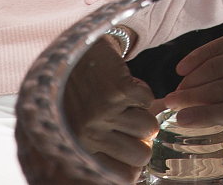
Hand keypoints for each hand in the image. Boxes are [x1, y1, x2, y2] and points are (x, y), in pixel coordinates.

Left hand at [63, 37, 156, 182]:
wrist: (73, 50)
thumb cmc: (74, 93)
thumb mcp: (78, 128)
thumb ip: (100, 149)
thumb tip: (138, 164)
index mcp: (78, 150)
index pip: (123, 177)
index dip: (135, 164)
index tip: (133, 149)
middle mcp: (87, 136)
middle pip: (142, 156)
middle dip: (145, 140)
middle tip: (133, 123)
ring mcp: (102, 113)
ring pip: (149, 128)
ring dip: (144, 112)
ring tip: (126, 102)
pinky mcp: (117, 90)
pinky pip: (148, 100)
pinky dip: (143, 91)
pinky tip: (126, 85)